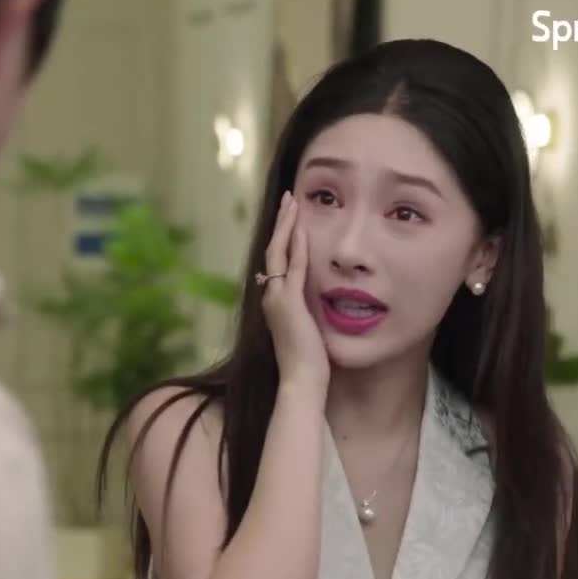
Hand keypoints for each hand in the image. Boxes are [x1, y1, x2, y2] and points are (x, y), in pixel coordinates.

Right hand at [261, 191, 328, 391]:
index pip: (276, 260)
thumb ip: (302, 311)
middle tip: (288, 198)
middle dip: (282, 222)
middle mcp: (270, 295)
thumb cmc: (307, 361)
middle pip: (273, 249)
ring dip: (287, 225)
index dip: (283, 236)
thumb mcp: (304, 329)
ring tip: (292, 201)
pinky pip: (294, 267)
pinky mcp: (289, 302)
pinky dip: (297, 246)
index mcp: (274, 299)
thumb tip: (303, 300)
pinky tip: (303, 227)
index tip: (291, 216)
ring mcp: (278, 297)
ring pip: (279, 252)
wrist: (301, 380)